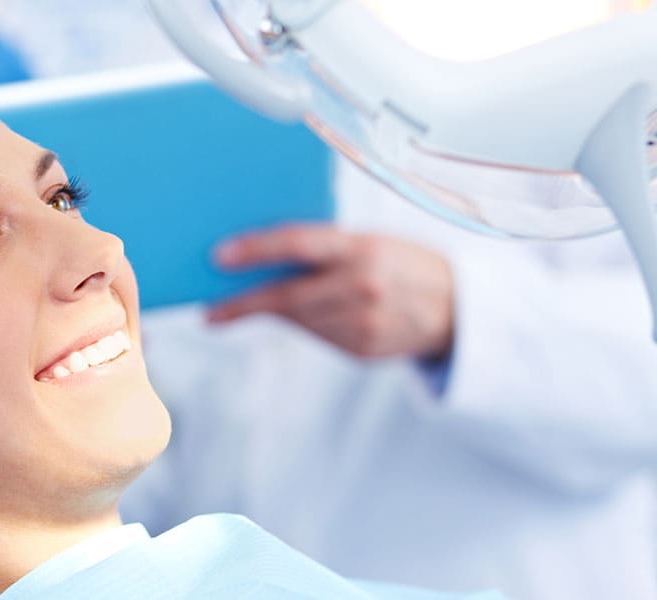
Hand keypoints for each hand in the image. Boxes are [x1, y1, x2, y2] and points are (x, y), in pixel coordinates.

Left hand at [208, 224, 454, 358]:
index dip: (255, 250)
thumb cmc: (403, 262)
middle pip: (287, 297)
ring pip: (299, 320)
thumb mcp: (372, 240)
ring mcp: (364, 324)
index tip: (218, 257)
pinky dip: (305, 324)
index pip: (298, 244)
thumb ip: (325, 246)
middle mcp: (363, 287)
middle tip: (210, 311)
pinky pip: (318, 336)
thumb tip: (261, 253)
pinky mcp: (363, 351)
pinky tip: (304, 315)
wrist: (459, 309)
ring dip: (273, 313)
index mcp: (364, 248)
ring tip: (248, 307)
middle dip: (243, 304)